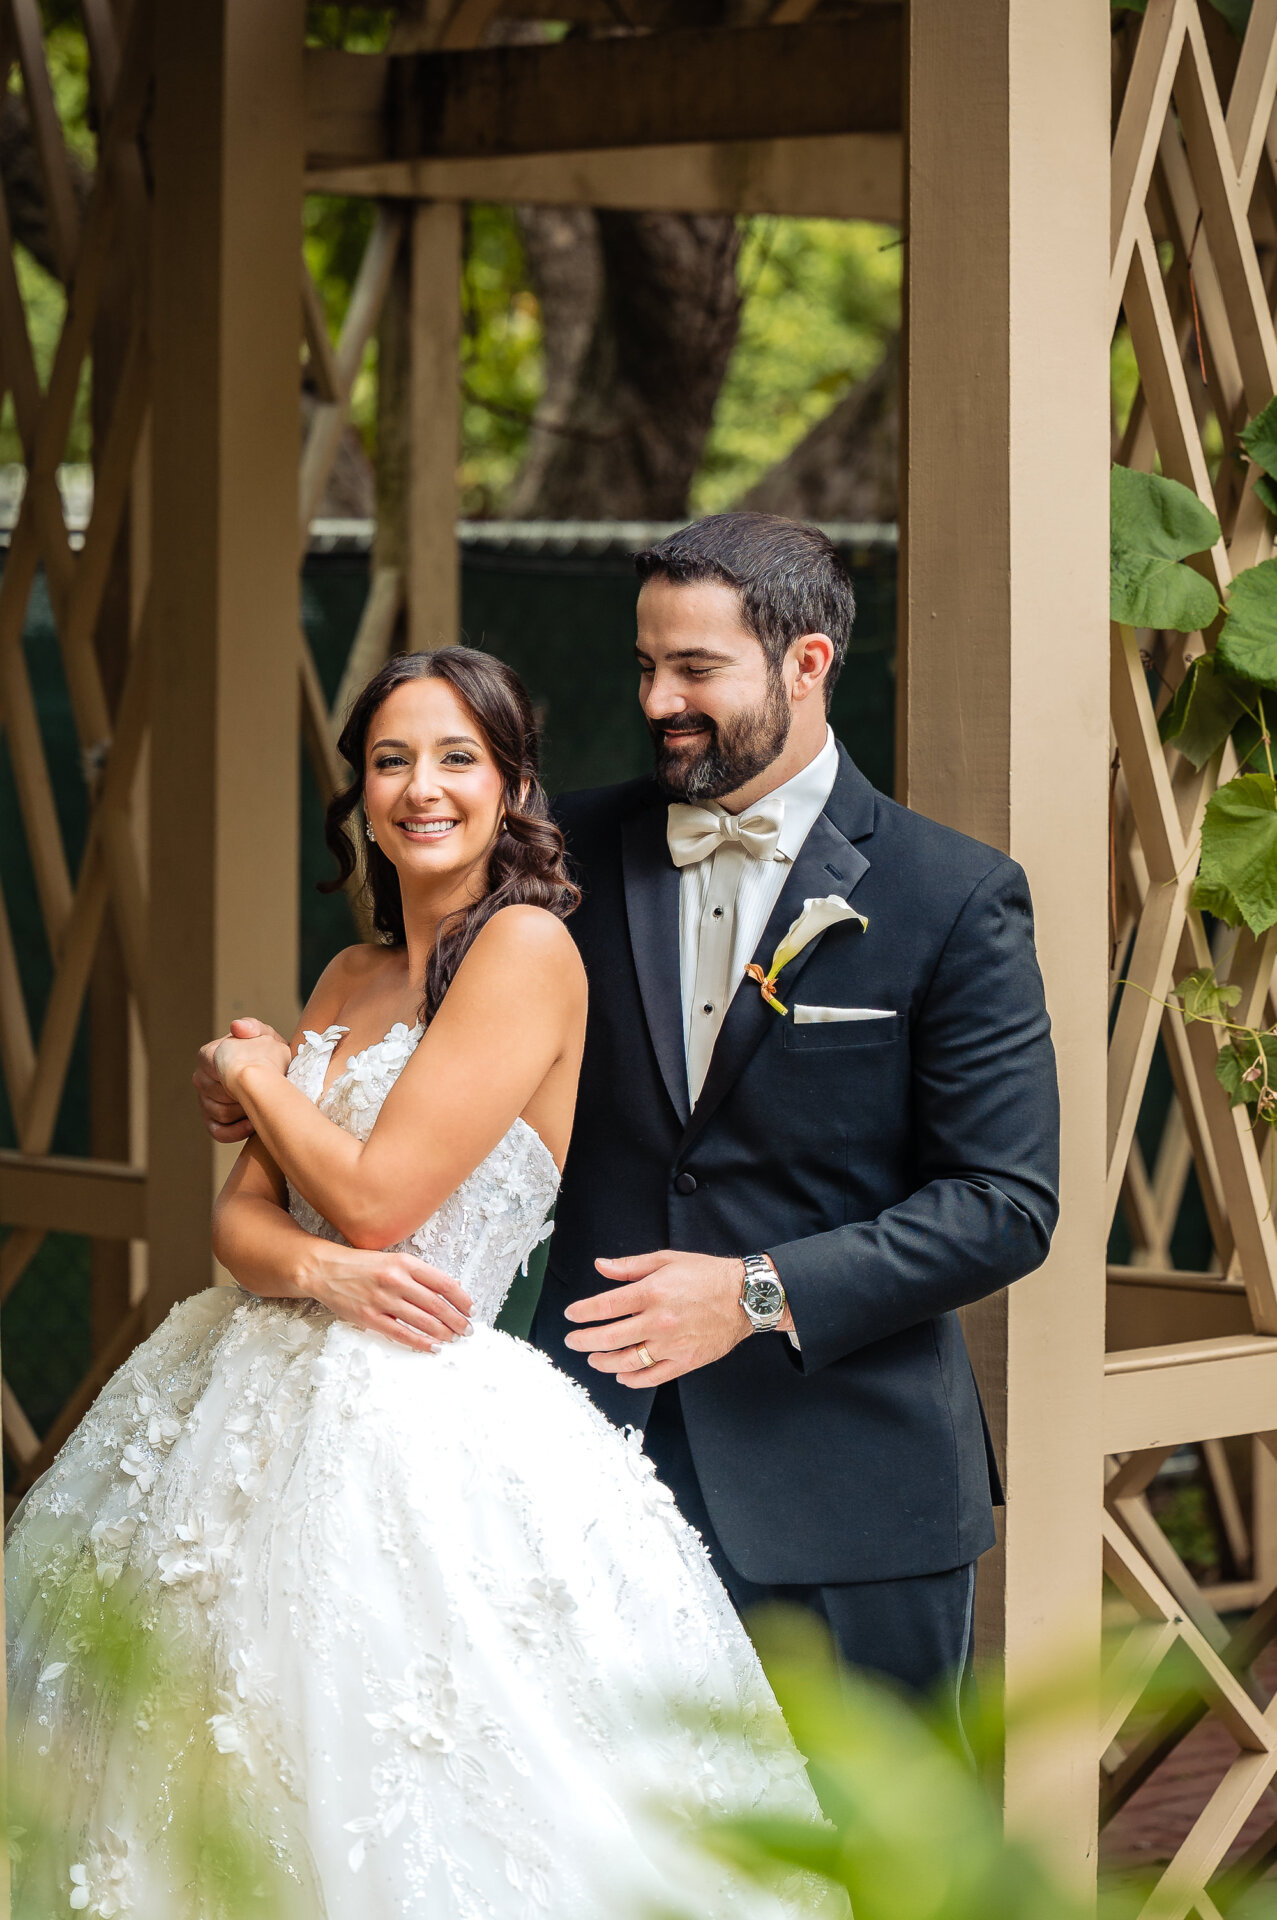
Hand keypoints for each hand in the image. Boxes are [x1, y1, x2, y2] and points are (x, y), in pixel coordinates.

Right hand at [195, 1018, 287, 1139]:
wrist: (278, 1074)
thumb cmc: (270, 1053)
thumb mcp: (266, 1035)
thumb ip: (252, 1027)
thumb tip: (237, 1026)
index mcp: (208, 1055)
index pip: (212, 1069)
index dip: (236, 1074)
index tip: (257, 1072)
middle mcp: (201, 1078)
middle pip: (216, 1093)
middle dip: (243, 1094)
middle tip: (264, 1090)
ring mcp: (205, 1100)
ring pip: (218, 1112)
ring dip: (244, 1111)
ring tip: (262, 1104)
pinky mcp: (212, 1120)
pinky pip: (217, 1132)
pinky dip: (235, 1131)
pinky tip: (252, 1125)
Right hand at [303, 1241, 473, 1353]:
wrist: (325, 1270)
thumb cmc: (363, 1265)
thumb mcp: (394, 1260)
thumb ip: (420, 1274)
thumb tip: (451, 1288)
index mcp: (405, 1263)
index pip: (443, 1283)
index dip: (461, 1299)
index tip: (471, 1309)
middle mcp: (395, 1280)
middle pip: (436, 1304)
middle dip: (456, 1320)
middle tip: (467, 1330)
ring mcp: (382, 1300)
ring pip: (422, 1320)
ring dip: (443, 1332)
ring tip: (454, 1339)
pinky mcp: (369, 1317)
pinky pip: (401, 1334)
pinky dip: (420, 1342)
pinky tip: (433, 1347)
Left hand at [563, 1249, 749, 1387]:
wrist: (745, 1296)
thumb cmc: (707, 1274)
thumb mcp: (667, 1260)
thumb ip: (630, 1266)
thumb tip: (601, 1266)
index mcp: (652, 1292)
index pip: (605, 1306)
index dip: (582, 1312)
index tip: (571, 1315)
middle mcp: (658, 1321)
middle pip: (609, 1338)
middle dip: (584, 1341)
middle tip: (572, 1341)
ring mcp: (671, 1344)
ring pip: (627, 1361)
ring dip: (604, 1362)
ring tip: (593, 1359)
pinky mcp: (685, 1361)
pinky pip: (652, 1376)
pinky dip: (632, 1379)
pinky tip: (621, 1375)